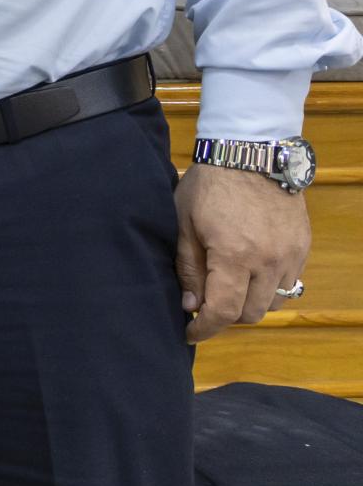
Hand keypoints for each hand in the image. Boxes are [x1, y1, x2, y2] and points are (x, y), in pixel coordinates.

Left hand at [175, 163, 310, 343]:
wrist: (251, 152)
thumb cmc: (210, 184)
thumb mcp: (184, 223)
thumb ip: (188, 268)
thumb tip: (191, 305)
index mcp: (234, 255)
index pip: (224, 311)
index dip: (204, 329)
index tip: (190, 333)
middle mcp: (268, 260)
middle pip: (251, 313)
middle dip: (226, 315)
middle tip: (206, 303)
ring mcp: (290, 254)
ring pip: (273, 301)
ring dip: (250, 302)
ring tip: (229, 286)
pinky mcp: (302, 246)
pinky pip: (289, 282)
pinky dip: (269, 286)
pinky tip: (250, 271)